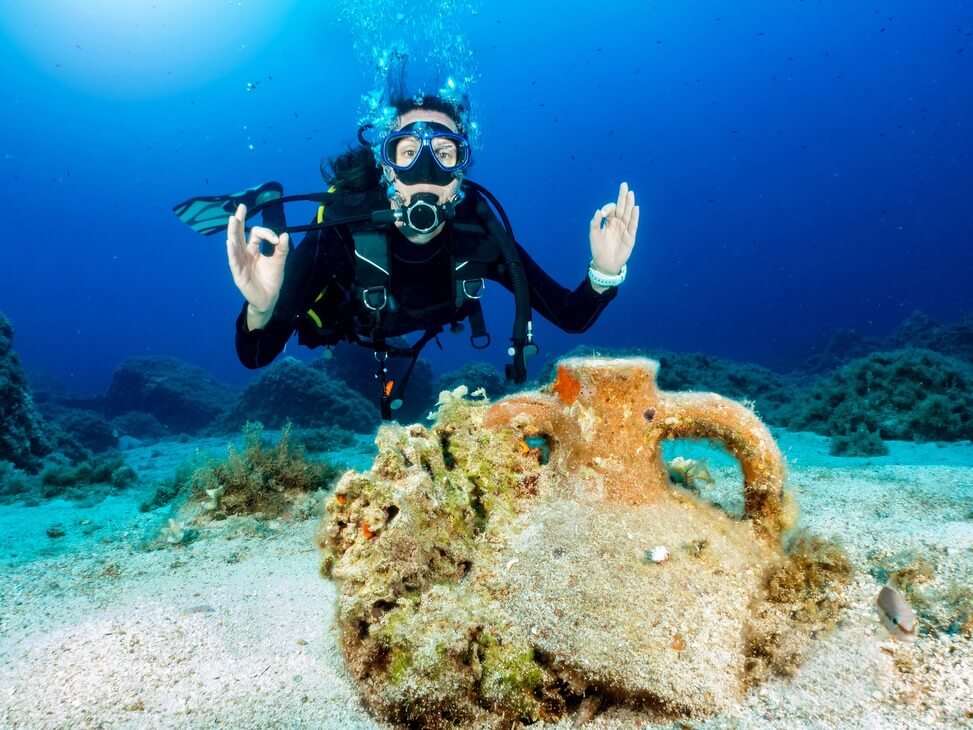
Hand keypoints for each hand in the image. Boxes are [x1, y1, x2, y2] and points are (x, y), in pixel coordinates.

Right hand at [226, 204, 288, 322]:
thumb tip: (284, 234)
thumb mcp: (279, 262)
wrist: (269, 299)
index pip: (255, 234)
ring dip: (233, 232)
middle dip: (239, 221)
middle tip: (241, 207)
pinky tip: (229, 242)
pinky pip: (234, 261)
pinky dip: (231, 252)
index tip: (276, 239)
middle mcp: (244, 253)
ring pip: (234, 245)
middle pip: (239, 234)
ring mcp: (239, 263)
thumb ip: (281, 249)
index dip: (265, 233)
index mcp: (253, 249)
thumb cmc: (271, 280)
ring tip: (232, 220)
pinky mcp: (238, 273)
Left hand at [589, 182, 638, 274]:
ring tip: (631, 193)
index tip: (602, 214)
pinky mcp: (630, 237)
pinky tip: (635, 208)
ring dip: (629, 204)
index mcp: (609, 222)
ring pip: (628, 214)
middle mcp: (618, 223)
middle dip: (623, 197)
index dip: (607, 208)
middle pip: (621, 207)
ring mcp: (625, 229)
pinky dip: (634, 217)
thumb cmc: (598, 250)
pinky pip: (633, 225)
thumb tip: (598, 211)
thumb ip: (595, 224)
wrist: (604, 264)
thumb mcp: (593, 236)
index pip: (611, 209)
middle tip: (624, 185)